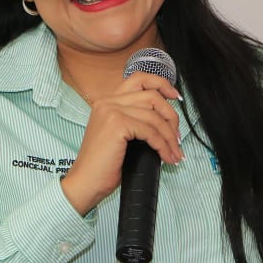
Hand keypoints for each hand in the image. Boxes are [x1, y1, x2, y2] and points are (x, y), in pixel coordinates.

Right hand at [60, 72, 183, 214]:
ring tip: (175, 153)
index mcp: (107, 100)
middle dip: (171, 116)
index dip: (161, 84)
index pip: (139, 79)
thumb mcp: (120, 135)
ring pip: (154, 116)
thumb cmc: (103, 165)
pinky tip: (166, 156)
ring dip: (170, 136)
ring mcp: (111, 110)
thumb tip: (166, 119)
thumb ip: (136, 119)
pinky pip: (151, 131)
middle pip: (152, 96)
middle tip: (177, 137)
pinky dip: (162, 145)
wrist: (85, 182)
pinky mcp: (117, 124)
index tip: (176, 96)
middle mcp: (107, 101)